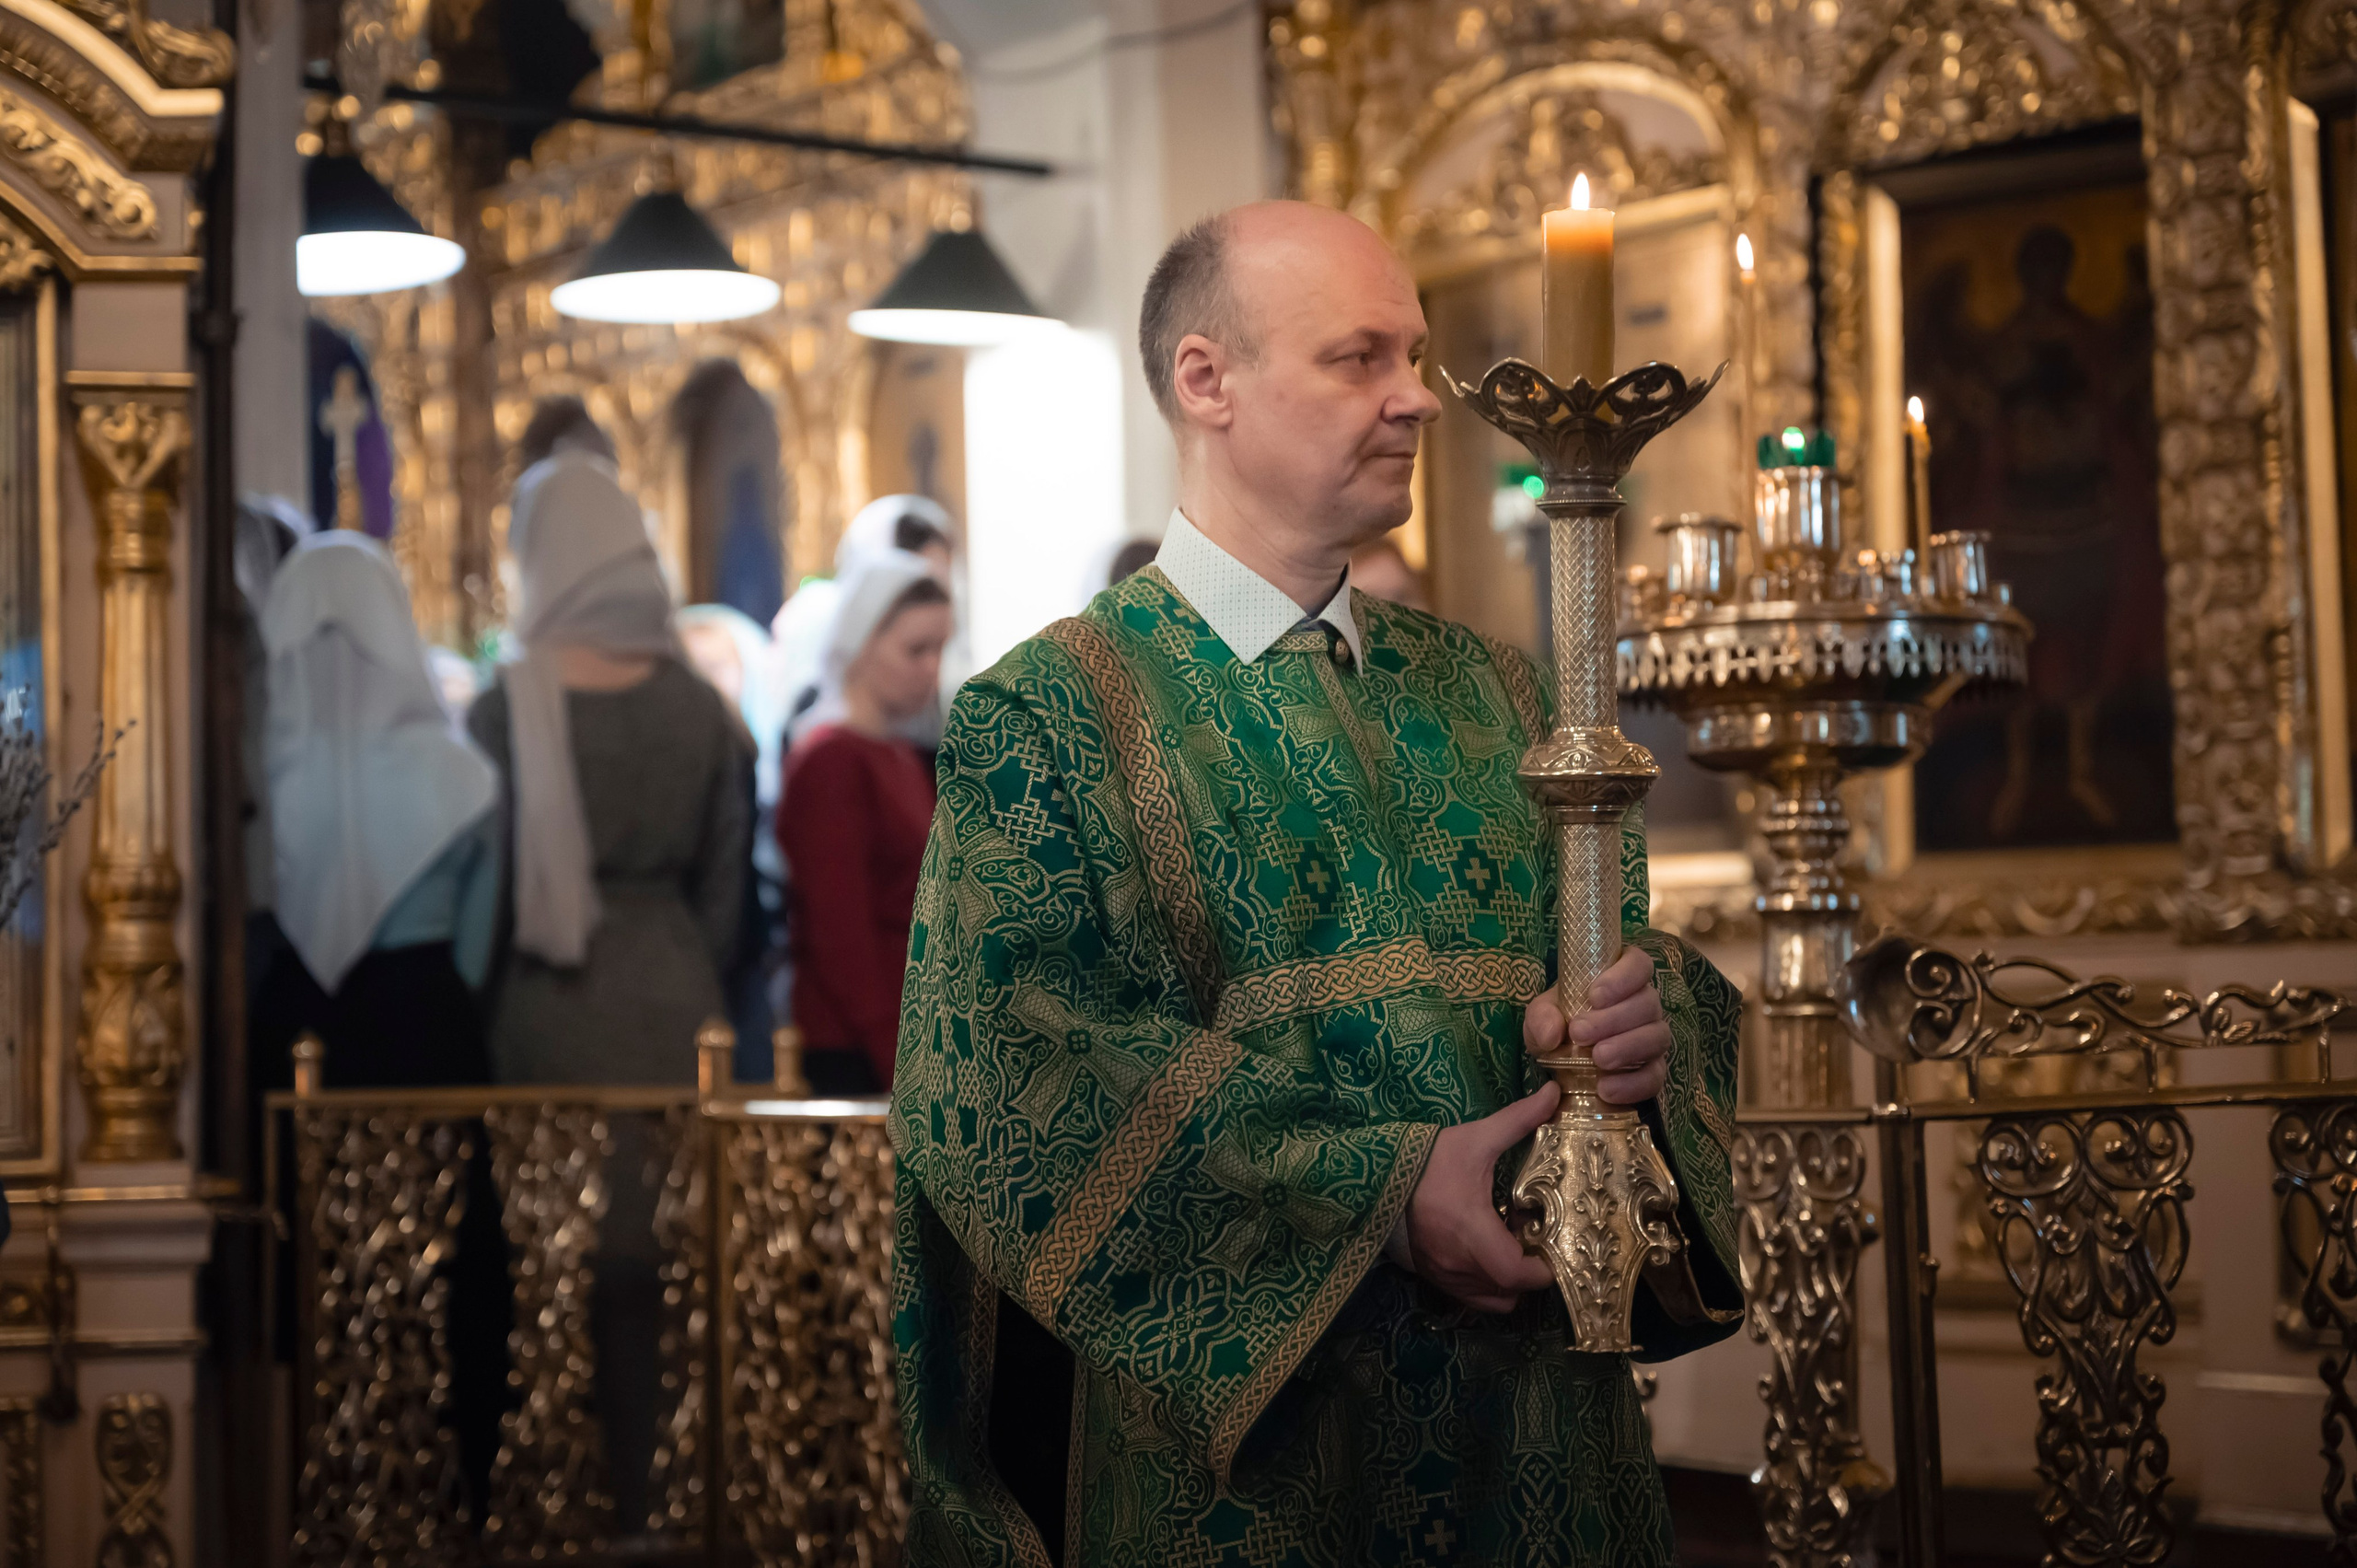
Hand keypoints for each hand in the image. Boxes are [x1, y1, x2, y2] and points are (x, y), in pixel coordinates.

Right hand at [1402, 1083, 1560, 1313]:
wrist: (1375, 1176)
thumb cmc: (1429, 1161)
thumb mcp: (1475, 1139)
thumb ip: (1518, 1120)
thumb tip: (1555, 1093)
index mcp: (1472, 1233)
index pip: (1518, 1274)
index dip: (1544, 1268)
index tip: (1555, 1243)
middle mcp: (1459, 1264)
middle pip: (1511, 1290)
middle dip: (1531, 1271)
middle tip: (1536, 1239)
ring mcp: (1444, 1276)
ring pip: (1493, 1298)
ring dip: (1509, 1279)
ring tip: (1512, 1244)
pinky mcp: (1433, 1277)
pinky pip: (1472, 1297)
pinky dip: (1487, 1284)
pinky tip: (1488, 1252)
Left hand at [1523, 945, 1669, 1105]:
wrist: (1562, 1061)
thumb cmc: (1557, 1023)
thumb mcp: (1541, 1015)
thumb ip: (1541, 1017)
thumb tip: (1551, 1035)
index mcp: (1621, 978)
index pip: (1638, 964)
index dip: (1624, 976)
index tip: (1595, 995)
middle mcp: (1644, 1005)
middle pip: (1648, 1003)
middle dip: (1614, 1018)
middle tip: (1580, 1033)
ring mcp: (1652, 1038)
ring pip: (1657, 1037)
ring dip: (1628, 1048)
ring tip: (1597, 1059)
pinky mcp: (1652, 1071)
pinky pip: (1654, 1076)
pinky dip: (1633, 1083)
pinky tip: (1607, 1089)